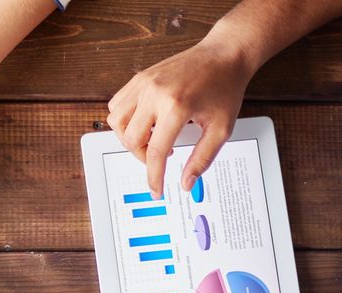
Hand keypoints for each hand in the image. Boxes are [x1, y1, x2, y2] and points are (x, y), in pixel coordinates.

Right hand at [106, 35, 255, 198]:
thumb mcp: (221, 129)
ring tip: (150, 137)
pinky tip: (144, 121)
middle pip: (130, 140)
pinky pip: (116, 106)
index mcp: (176, 106)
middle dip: (143, 156)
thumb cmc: (224, 88)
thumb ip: (202, 159)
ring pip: (116, 123)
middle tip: (161, 154)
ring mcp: (143, 84)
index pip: (154, 152)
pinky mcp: (138, 78)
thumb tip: (186, 183)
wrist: (224, 54)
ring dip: (129, 137)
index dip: (154, 176)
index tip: (156, 189)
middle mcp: (155, 93)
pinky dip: (124, 120)